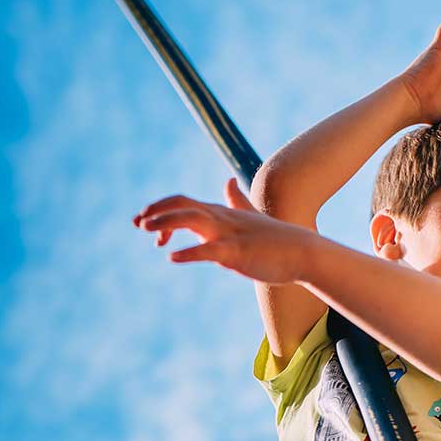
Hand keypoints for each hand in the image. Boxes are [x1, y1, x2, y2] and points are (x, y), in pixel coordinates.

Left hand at [132, 179, 316, 284]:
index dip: (159, 208)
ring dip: (167, 223)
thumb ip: (236, 200)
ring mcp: (229, 234)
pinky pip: (209, 250)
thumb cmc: (275, 240)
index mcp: (220, 213)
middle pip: (182, 204)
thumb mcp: (250, 217)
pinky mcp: (237, 253)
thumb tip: (228, 182)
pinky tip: (172, 258)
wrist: (302, 252)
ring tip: (149, 232)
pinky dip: (190, 252)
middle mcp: (221, 219)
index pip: (183, 202)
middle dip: (157, 211)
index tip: (142, 222)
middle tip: (137, 222)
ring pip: (192, 219)